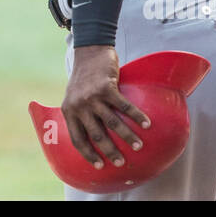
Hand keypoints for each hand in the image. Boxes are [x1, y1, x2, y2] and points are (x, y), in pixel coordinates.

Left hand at [61, 45, 152, 167]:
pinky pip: (124, 106)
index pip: (77, 139)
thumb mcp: (73, 96)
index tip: (100, 166)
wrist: (89, 50)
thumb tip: (95, 136)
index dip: (88, 155)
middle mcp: (79, 105)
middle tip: (122, 162)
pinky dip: (137, 116)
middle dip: (110, 151)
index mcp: (68, 110)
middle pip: (96, 135)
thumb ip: (81, 113)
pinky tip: (146, 124)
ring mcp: (92, 96)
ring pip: (112, 123)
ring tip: (138, 146)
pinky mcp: (106, 87)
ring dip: (127, 137)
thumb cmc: (84, 76)